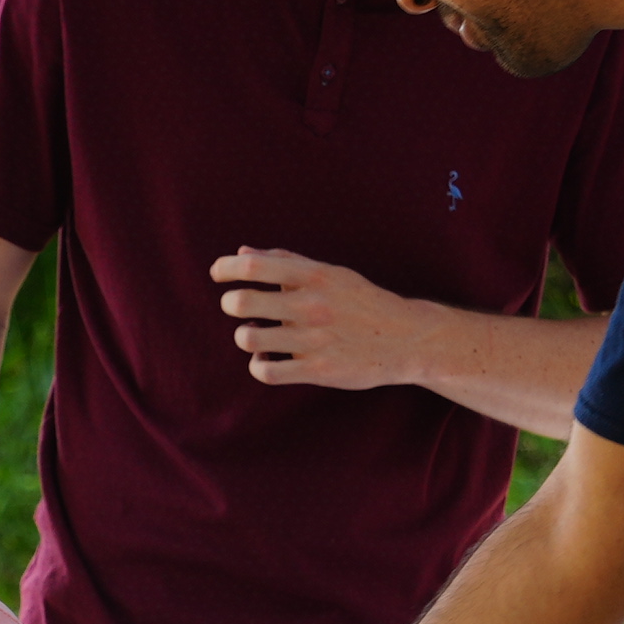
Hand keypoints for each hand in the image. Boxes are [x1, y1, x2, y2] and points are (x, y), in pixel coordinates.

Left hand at [213, 249, 437, 393]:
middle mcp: (311, 306)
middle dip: (231, 304)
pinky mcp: (317, 370)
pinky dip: (258, 365)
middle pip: (243, 302)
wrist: (406, 339)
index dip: (226, 268)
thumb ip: (287, 261)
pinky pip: (266, 372)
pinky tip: (266, 359)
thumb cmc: (362, 303)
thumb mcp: (330, 274)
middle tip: (237, 307)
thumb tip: (243, 252)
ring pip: (249, 339)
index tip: (218, 274)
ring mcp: (313, 340)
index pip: (254, 266)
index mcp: (314, 276)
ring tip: (253, 334)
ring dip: (245, 336)